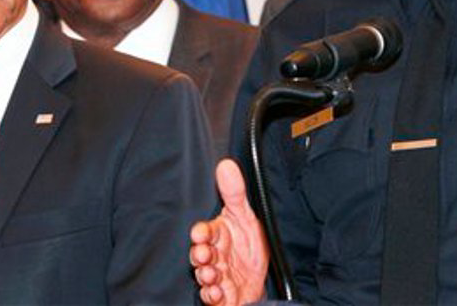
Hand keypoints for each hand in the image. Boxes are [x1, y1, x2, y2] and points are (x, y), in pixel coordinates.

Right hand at [190, 159, 268, 305]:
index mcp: (217, 235)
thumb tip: (226, 164)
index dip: (201, 233)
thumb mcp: (245, 216)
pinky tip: (217, 292)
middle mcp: (213, 255)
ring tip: (212, 274)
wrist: (256, 280)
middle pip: (199, 254)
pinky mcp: (220, 295)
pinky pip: (211, 297)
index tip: (201, 233)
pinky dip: (212, 295)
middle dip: (200, 255)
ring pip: (204, 276)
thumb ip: (235, 192)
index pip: (204, 232)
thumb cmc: (247, 246)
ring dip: (206, 275)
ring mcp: (215, 276)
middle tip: (206, 255)